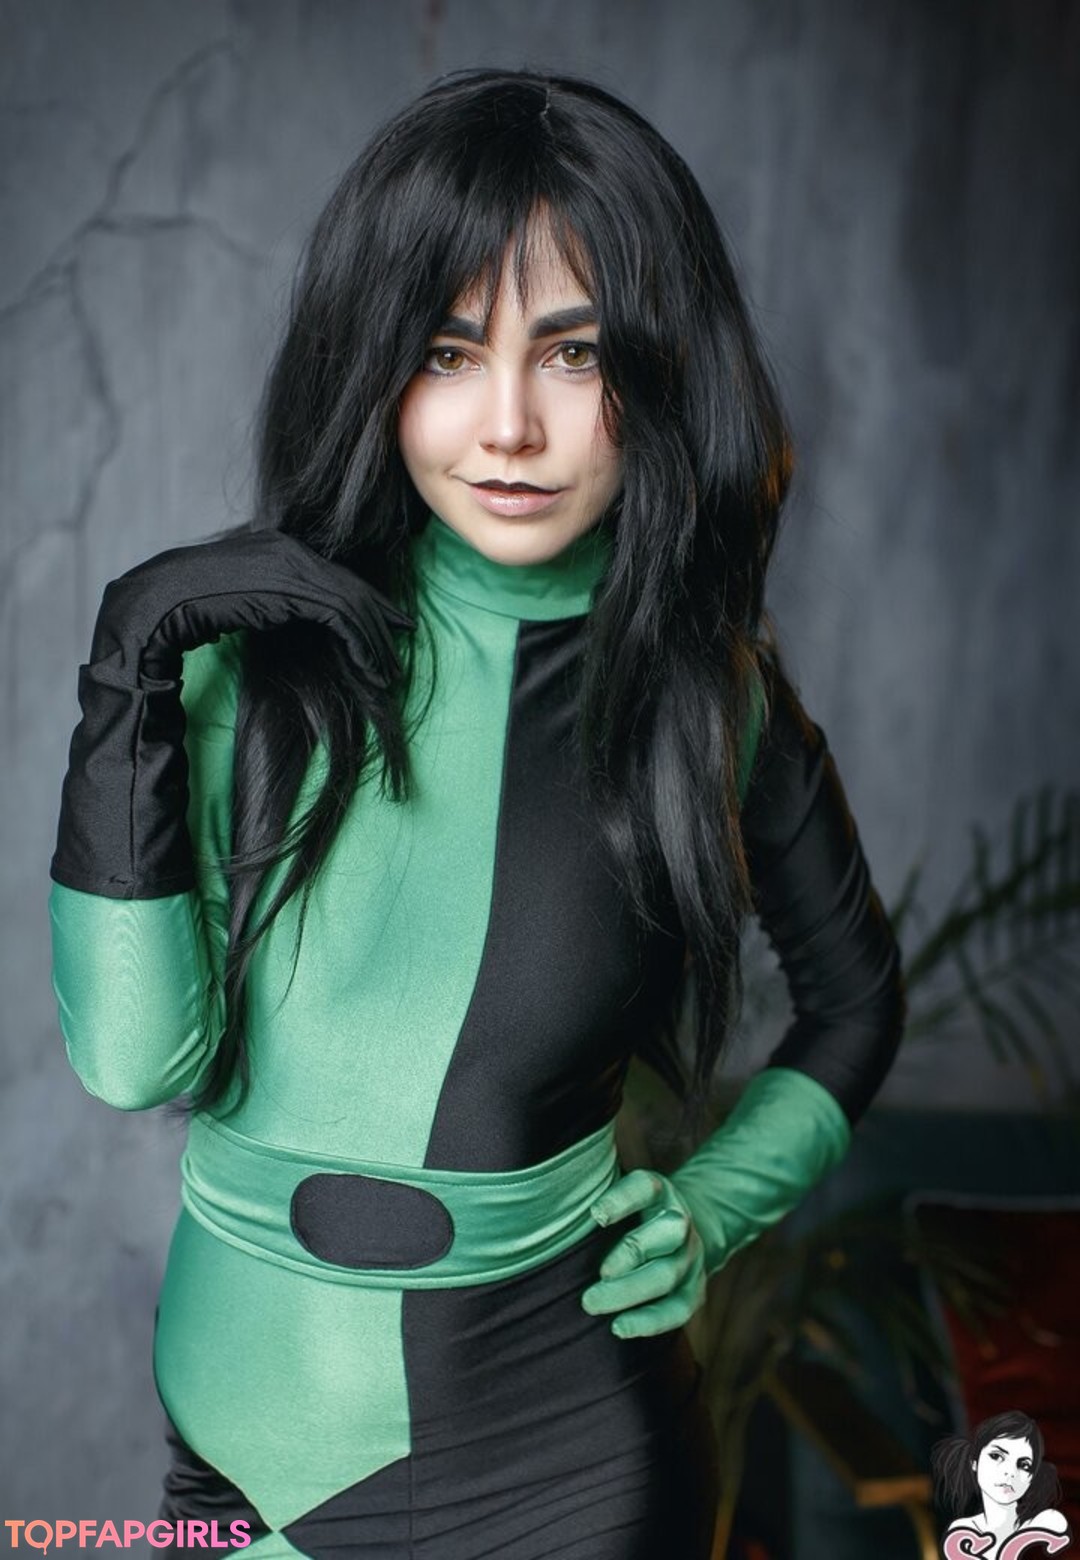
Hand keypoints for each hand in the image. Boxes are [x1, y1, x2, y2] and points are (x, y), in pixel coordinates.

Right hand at [89, 529, 412, 686]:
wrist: (135, 628)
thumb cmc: (171, 628)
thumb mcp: (227, 609)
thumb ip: (261, 600)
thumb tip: (293, 604)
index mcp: (254, 545)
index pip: (317, 565)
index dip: (356, 593)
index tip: (387, 622)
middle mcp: (264, 543)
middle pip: (334, 575)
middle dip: (372, 608)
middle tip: (403, 636)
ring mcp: (267, 559)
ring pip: (338, 592)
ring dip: (368, 631)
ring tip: (388, 665)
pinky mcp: (272, 583)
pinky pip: (328, 608)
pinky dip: (355, 636)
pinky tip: (370, 662)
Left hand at [580, 1169, 706, 1338]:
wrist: (677, 1234)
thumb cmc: (629, 1216)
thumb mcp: (618, 1196)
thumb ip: (589, 1197)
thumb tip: (537, 1205)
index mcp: (659, 1192)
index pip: (646, 1187)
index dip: (623, 1200)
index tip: (594, 1215)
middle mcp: (680, 1221)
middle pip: (669, 1232)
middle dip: (631, 1253)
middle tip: (598, 1273)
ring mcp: (691, 1258)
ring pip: (669, 1274)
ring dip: (630, 1291)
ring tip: (592, 1303)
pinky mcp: (694, 1291)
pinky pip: (678, 1310)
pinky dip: (649, 1321)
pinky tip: (619, 1327)